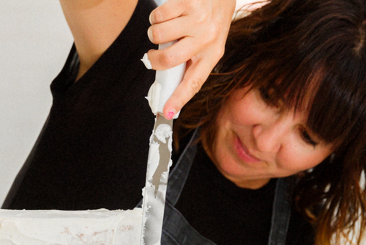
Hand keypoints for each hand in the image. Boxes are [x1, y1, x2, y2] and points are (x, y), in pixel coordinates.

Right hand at [145, 0, 234, 117]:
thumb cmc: (211, 19)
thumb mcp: (207, 43)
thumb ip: (189, 60)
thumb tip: (165, 79)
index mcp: (212, 54)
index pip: (193, 82)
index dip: (178, 99)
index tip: (167, 112)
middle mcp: (207, 38)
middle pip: (168, 59)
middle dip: (153, 58)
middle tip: (154, 54)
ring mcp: (198, 20)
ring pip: (157, 35)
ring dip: (154, 32)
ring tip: (167, 27)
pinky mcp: (188, 2)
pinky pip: (157, 16)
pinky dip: (156, 16)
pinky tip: (169, 14)